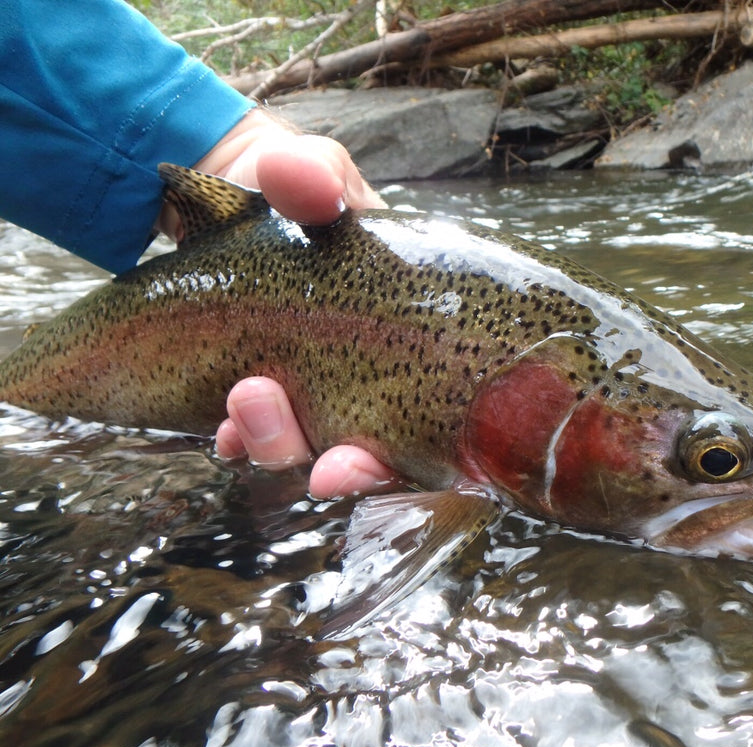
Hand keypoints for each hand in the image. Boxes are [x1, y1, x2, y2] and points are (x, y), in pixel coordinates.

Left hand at [172, 110, 395, 498]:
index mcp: (407, 334)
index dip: (411, 453)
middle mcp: (368, 379)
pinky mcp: (260, 397)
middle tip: (327, 468)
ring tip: (249, 399)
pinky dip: (239, 441)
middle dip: (351, 471)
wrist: (226, 200)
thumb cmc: (294, 191)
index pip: (434, 417)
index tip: (375, 459)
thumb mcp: (309, 172)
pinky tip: (222, 429)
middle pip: (375, 455)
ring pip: (307, 452)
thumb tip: (306, 179)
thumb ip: (312, 174)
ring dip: (282, 443)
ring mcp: (312, 394)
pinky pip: (254, 441)